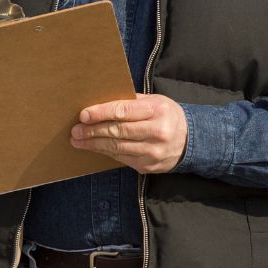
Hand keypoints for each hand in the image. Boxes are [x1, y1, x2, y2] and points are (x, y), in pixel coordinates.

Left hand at [70, 93, 187, 173]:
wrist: (191, 140)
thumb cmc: (166, 115)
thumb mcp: (154, 101)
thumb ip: (130, 101)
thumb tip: (98, 102)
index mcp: (157, 110)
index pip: (124, 111)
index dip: (101, 113)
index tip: (83, 115)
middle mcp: (157, 132)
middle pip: (118, 131)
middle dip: (93, 131)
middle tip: (75, 130)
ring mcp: (154, 152)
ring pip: (117, 148)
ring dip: (94, 145)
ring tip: (78, 140)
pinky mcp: (149, 166)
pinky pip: (122, 159)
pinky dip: (105, 153)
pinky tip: (94, 148)